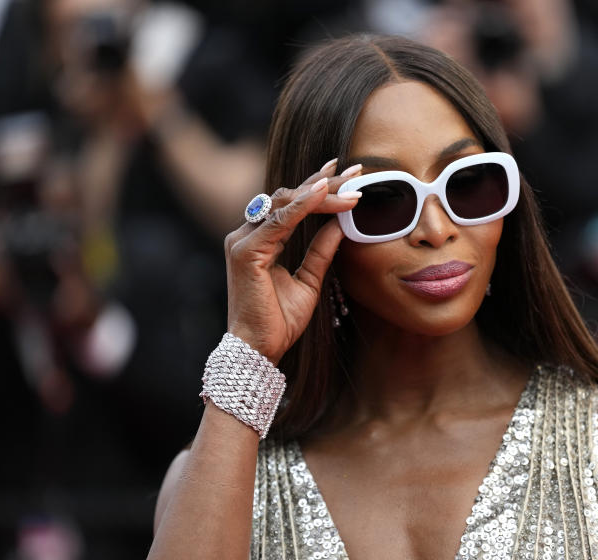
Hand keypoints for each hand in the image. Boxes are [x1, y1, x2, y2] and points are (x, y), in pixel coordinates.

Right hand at [222, 160, 361, 363]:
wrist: (259, 349)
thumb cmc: (279, 321)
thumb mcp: (309, 280)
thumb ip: (321, 251)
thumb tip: (341, 224)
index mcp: (259, 240)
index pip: (290, 204)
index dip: (318, 187)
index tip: (346, 175)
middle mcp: (246, 234)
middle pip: (287, 197)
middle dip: (323, 182)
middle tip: (355, 171)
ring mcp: (242, 240)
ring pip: (284, 202)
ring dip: (319, 192)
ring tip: (349, 184)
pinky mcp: (245, 251)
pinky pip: (278, 220)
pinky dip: (302, 205)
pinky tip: (323, 193)